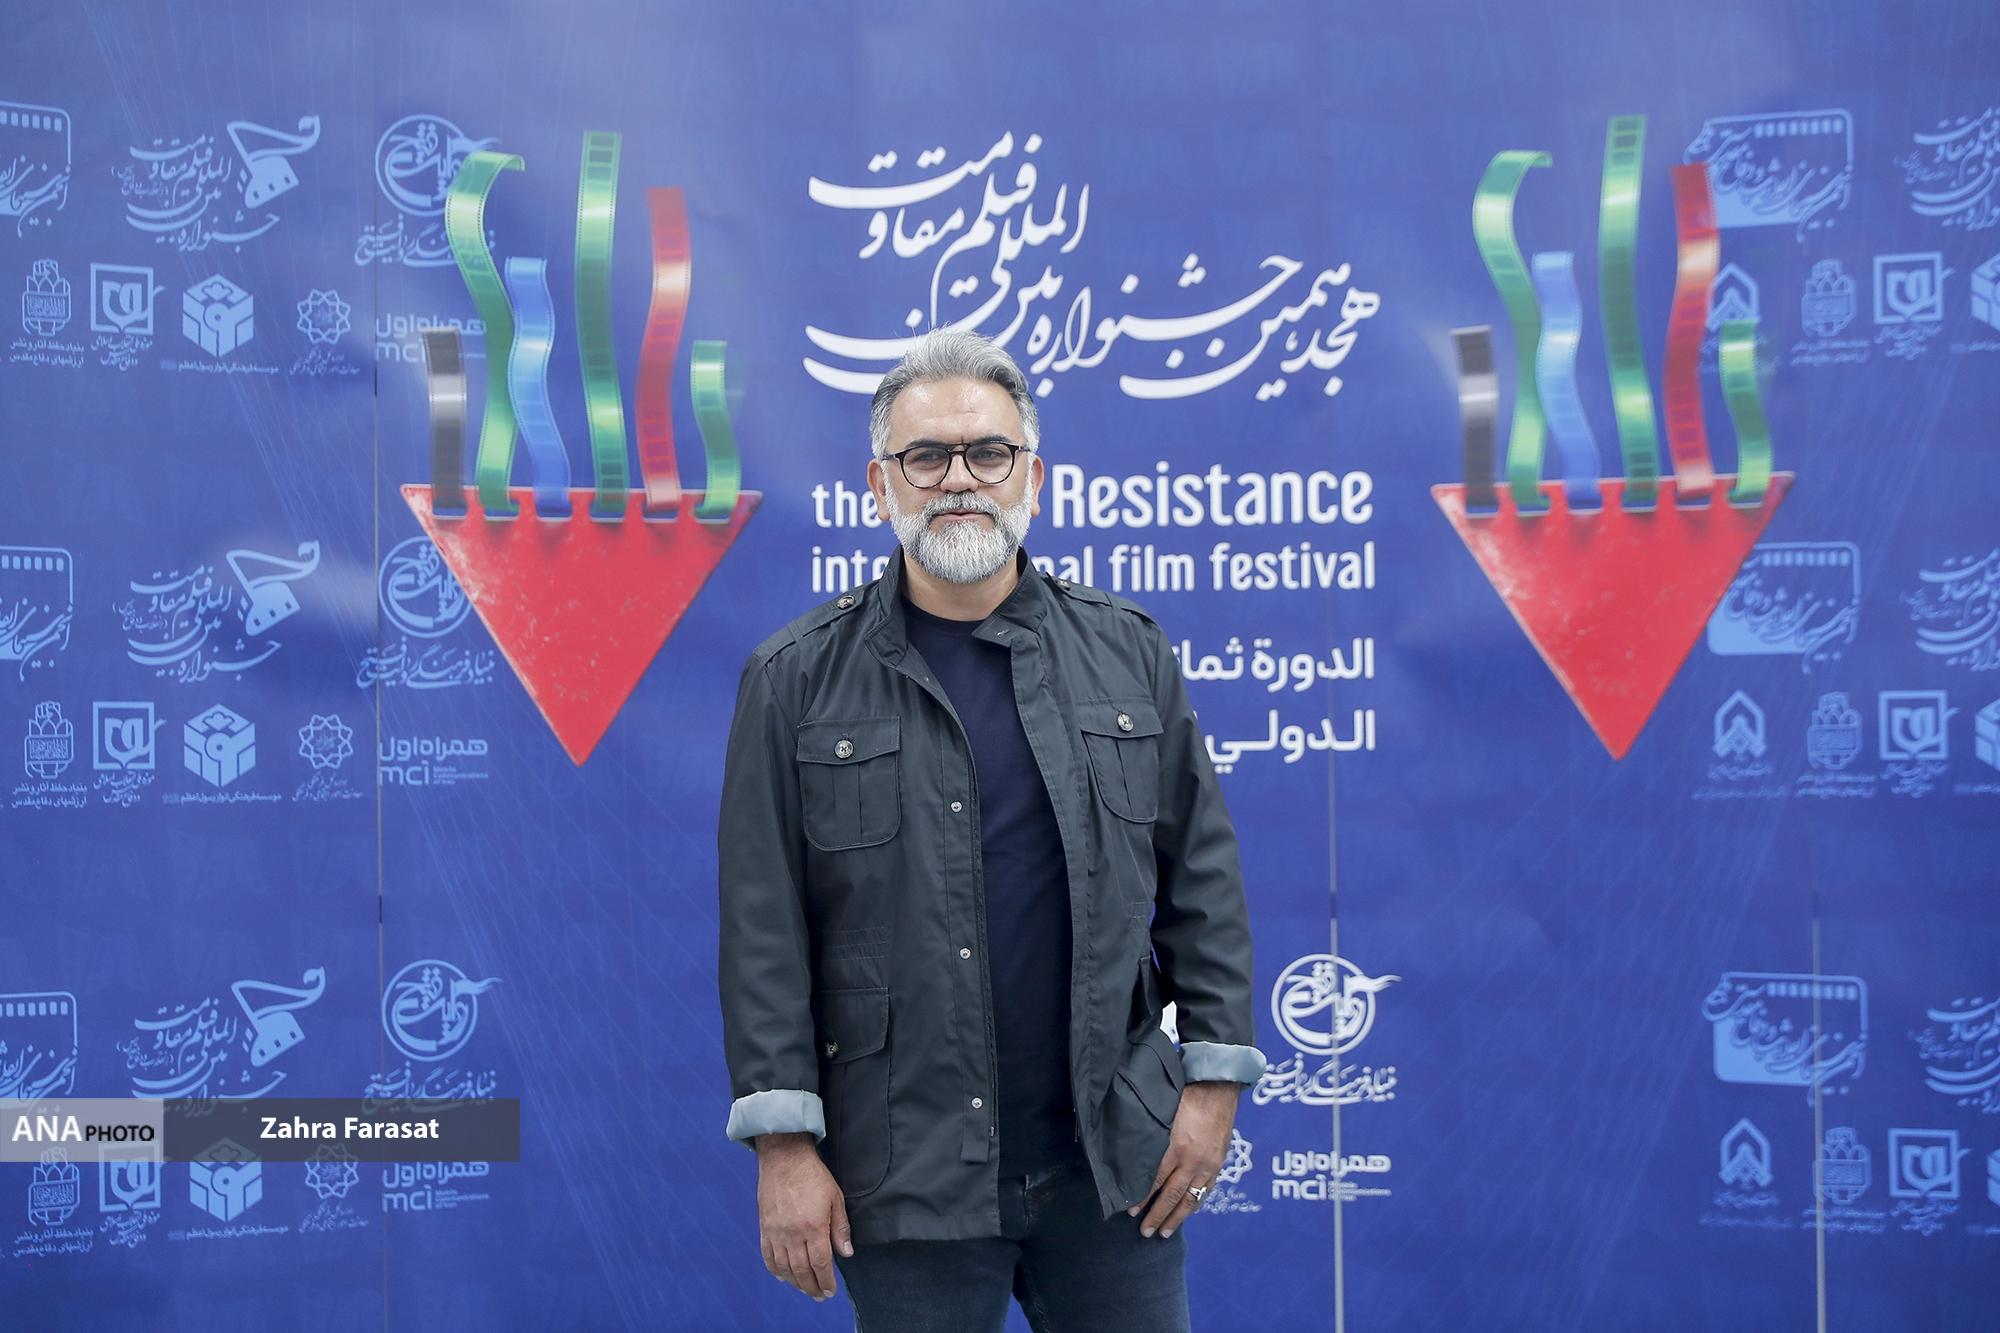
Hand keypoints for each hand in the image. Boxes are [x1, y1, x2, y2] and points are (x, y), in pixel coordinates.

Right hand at [755, 1133, 852, 1300]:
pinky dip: (775, 1270)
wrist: (785, 1158)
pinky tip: (783, 1276)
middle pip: (802, 1270)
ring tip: (804, 1288)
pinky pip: (767, 1256)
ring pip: (784, 1267)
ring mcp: (776, 1231)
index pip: (820, 1263)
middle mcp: (793, 1233)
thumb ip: (840, 1228)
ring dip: (795, 1282)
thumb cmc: (813, 1176)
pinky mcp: (765, 1227)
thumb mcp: (835, 1198)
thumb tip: (846, 1253)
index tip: (830, 1291)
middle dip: (812, 1286)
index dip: (826, 1280)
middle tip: (819, 1295)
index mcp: (813, 1226)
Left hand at [1128, 1080, 1237, 1238]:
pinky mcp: (1217, 1165)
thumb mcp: (1163, 1114)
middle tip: (1144, 1231)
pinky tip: (1186, 1213)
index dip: (1142, 1197)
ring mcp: (1207, 1165)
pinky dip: (1194, 1205)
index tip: (1130, 1210)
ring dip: (1176, 1218)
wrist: (1218, 1089)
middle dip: (1157, 1215)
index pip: (1154, 1180)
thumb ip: (1150, 1136)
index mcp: (1175, 1147)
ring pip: (1190, 1198)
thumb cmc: (1186, 1097)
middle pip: (1171, 1195)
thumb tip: (1130, 1153)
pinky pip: (1205, 1191)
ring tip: (1164, 1233)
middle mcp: (1192, 1160)